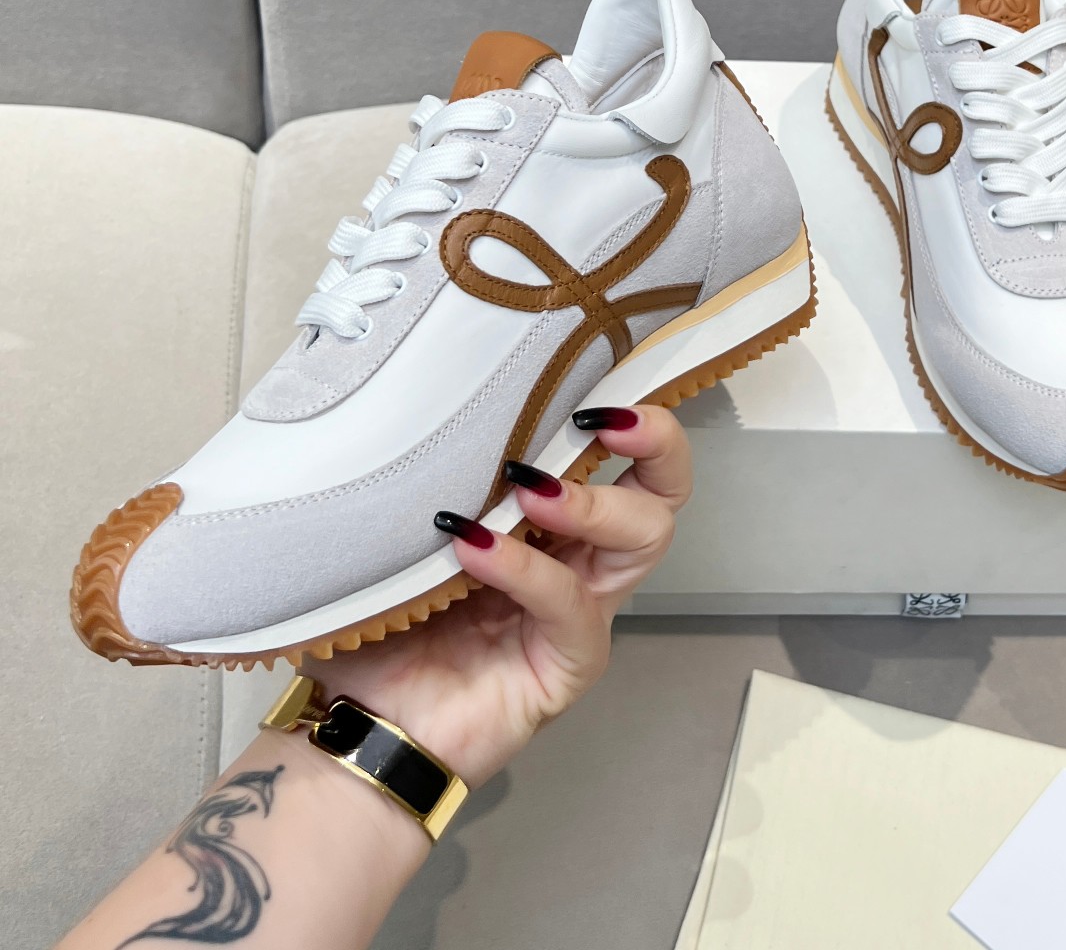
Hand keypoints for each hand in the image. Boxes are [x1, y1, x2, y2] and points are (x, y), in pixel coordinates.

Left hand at [303, 406, 689, 786]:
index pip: (624, 453)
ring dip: (594, 502)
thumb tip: (430, 400)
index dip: (630, 412)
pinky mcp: (570, 662)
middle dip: (654, 442)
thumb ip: (436, 477)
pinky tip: (473, 547)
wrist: (355, 729)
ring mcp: (580, 611)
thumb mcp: (405, 534)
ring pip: (643, 538)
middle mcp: (580, 559)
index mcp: (551, 519)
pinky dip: (525, 566)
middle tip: (600, 419)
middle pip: (665, 491)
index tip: (592, 381)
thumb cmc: (379, 626)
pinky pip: (568, 604)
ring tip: (529, 489)